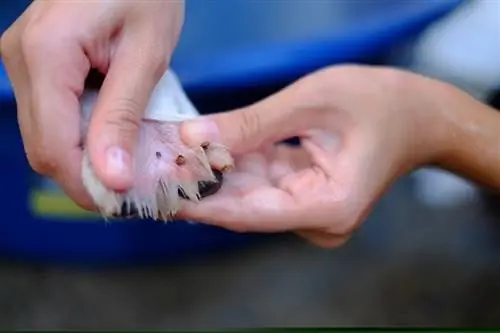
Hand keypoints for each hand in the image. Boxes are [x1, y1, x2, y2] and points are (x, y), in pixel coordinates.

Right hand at [0, 0, 183, 208]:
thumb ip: (123, 118)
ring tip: (128, 163)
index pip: (53, 146)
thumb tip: (111, 178)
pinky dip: (81, 136)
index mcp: (45, 55)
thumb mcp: (145, 56)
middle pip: (42, 147)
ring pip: (45, 136)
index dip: (85, 184)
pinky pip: (51, 117)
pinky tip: (113, 136)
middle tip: (132, 187)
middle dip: (86, 175)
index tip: (124, 202)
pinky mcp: (33, 65)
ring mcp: (21, 62)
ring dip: (85, 158)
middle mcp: (18, 60)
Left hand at [178, 65, 450, 246]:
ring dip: (214, 174)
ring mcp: (311, 212)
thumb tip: (193, 138)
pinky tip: (204, 151)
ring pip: (250, 195)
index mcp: (328, 207)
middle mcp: (318, 221)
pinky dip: (235, 166)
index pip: (250, 213)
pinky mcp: (306, 198)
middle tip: (154, 170)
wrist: (419, 115)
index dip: (201, 205)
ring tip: (169, 158)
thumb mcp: (312, 101)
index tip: (158, 195)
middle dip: (200, 186)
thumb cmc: (380, 102)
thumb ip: (251, 125)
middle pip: (245, 207)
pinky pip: (263, 184)